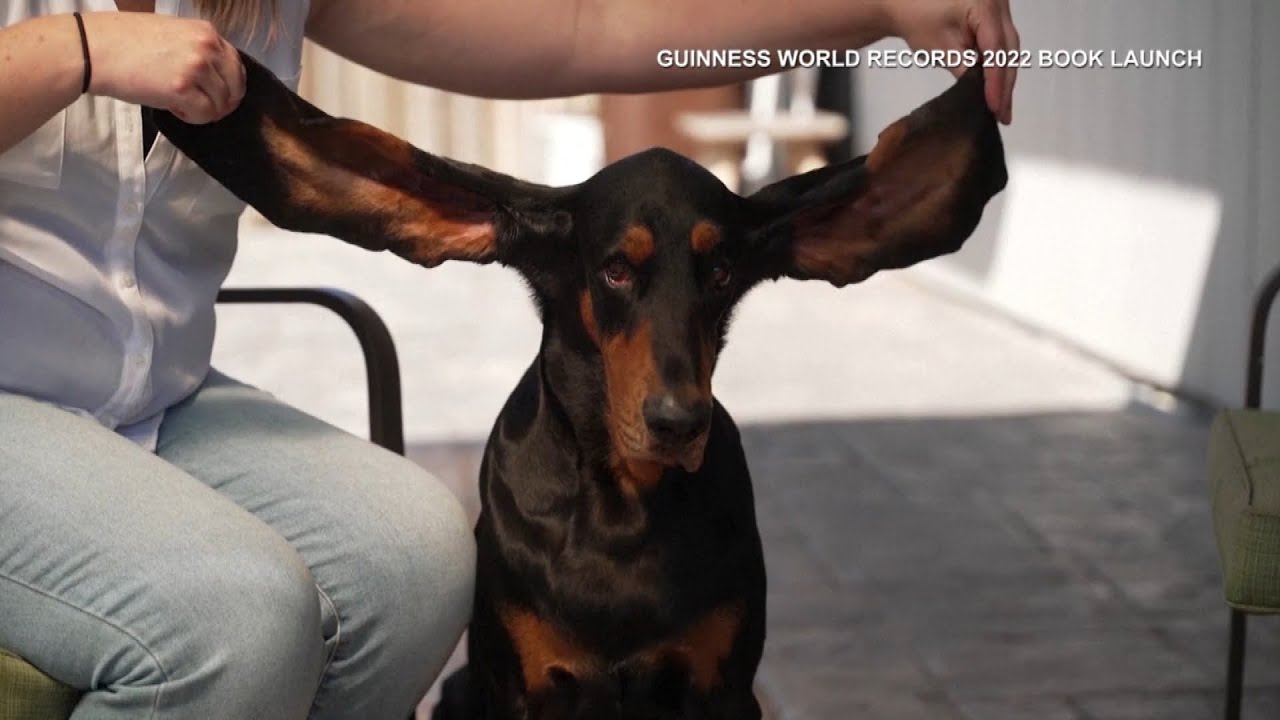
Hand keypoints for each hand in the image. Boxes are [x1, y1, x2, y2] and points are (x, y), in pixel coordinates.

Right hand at [80, 12, 244, 123]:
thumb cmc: (123, 40)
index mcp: (204, 31)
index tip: (221, 95)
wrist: (93, 48)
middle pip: (234, 85)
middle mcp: (206, 47)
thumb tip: (213, 73)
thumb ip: (195, 48)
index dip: (230, 83)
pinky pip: (205, 114)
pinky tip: (175, 109)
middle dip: (224, 101)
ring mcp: (196, 67)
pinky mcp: (182, 89)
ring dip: (204, 109)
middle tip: (208, 109)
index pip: (235, 62)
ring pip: (221, 102)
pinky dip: (194, 117)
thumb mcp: (170, 32)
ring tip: (180, 104)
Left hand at [883, 0, 1018, 123]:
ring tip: (1001, 109)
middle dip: (1005, 84)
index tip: (994, 107)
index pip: (996, 49)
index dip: (996, 81)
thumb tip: (983, 96)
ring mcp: (1000, 8)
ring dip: (1004, 79)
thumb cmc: (918, 21)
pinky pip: (1002, 45)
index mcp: (985, 6)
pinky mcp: (995, 17)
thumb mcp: (942, 50)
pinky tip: (997, 90)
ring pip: (1008, 49)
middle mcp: (999, 3)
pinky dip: (998, 67)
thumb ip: (966, 71)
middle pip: (1008, 50)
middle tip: (1002, 115)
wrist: (907, 4)